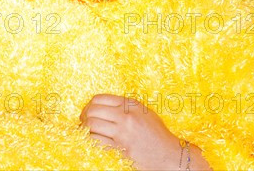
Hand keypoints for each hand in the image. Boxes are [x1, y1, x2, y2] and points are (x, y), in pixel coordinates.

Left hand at [80, 94, 209, 170]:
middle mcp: (126, 116)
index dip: (89, 105)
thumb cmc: (157, 134)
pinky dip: (92, 140)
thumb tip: (100, 105)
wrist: (170, 155)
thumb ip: (124, 107)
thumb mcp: (143, 112)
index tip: (87, 111)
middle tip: (83, 122)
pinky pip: (97, 141)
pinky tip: (94, 140)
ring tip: (87, 132)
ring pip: (92, 126)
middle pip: (92, 111)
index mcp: (131, 105)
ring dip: (85, 129)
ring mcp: (123, 133)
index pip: (99, 98)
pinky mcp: (121, 148)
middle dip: (84, 116)